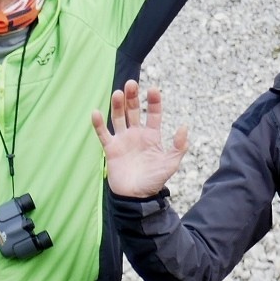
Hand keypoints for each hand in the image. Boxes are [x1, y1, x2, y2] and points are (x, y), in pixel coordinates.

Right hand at [91, 80, 189, 197]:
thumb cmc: (154, 180)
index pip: (153, 113)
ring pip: (119, 118)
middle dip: (133, 97)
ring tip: (118, 93)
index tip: (153, 89)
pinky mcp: (111, 148)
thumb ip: (179, 146)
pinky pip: (103, 133)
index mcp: (152, 135)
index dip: (154, 101)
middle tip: (131, 83)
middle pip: (134, 110)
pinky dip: (98, 123)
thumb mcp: (171, 163)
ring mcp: (123, 140)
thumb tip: (183, 126)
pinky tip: (96, 112)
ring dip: (117, 105)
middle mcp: (136, 134)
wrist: (136, 197)